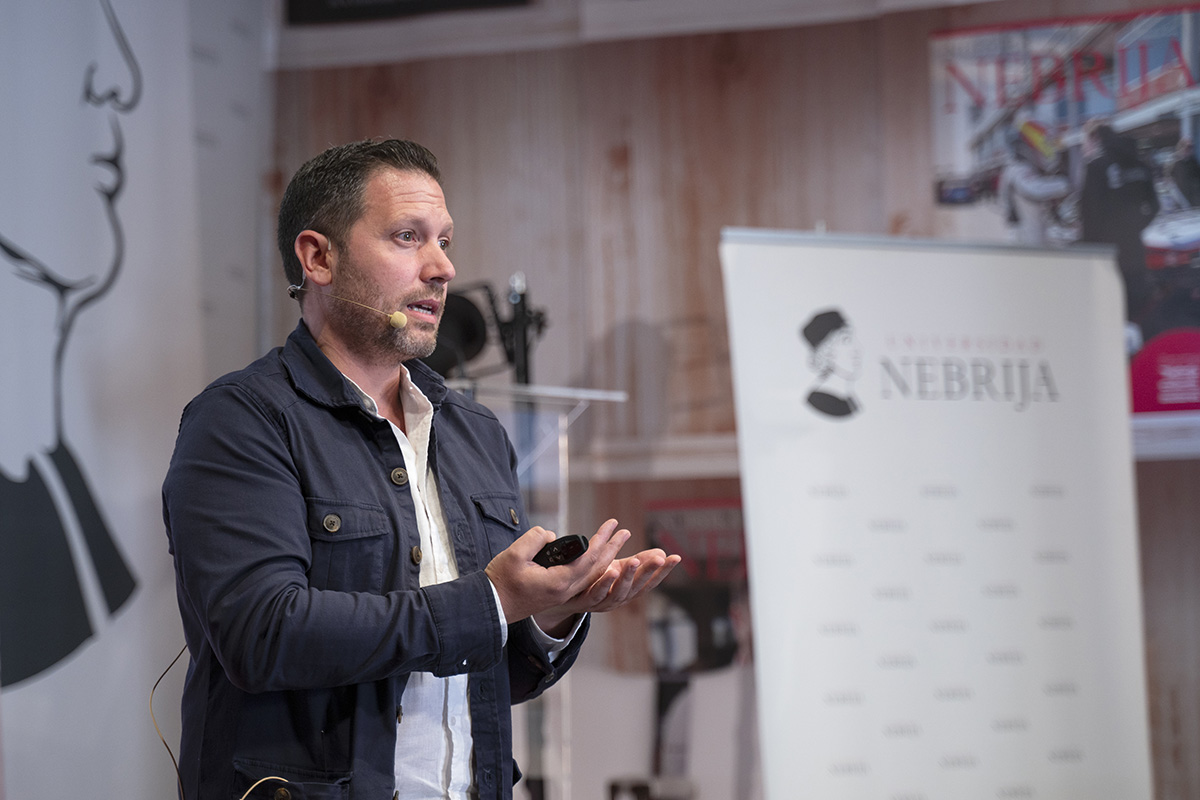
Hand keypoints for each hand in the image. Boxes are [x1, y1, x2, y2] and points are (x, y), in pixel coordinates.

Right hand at [485, 519, 629, 626]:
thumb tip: (552, 536)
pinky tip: (596, 560)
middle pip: (597, 569)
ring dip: (606, 558)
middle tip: (625, 532)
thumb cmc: (500, 582)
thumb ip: (537, 538)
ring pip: (591, 576)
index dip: (603, 540)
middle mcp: (566, 592)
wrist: (491, 607)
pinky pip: (582, 580)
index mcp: (559, 582)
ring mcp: (562, 596)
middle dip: (612, 549)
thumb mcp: (515, 554)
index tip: (614, 525)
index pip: (590, 559)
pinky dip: (593, 568)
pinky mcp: (556, 595)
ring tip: (615, 543)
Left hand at [533, 546, 680, 635]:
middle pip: (637, 587)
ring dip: (628, 577)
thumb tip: (662, 553)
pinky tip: (610, 570)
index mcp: (629, 590)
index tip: (676, 557)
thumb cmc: (597, 580)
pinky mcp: (585, 602)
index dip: (664, 570)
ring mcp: (603, 603)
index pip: (651, 581)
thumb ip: (639, 562)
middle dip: (649, 573)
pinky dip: (605, 584)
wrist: (566, 596)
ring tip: (635, 561)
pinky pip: (596, 594)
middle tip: (660, 559)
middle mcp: (619, 599)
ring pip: (618, 592)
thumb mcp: (620, 569)